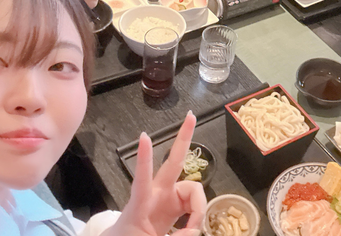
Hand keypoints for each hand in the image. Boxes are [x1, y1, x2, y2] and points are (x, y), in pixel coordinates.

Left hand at [103, 112, 206, 235]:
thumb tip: (194, 231)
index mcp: (142, 204)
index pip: (142, 180)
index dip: (144, 159)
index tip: (144, 136)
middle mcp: (157, 195)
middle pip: (174, 162)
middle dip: (183, 139)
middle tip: (191, 116)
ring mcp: (168, 198)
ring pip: (193, 190)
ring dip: (199, 210)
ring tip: (193, 231)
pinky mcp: (175, 206)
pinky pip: (194, 205)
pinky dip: (197, 217)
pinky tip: (191, 229)